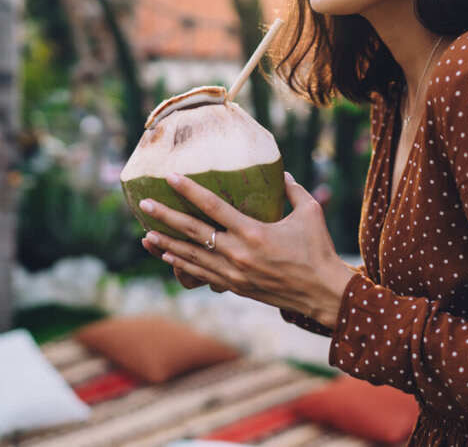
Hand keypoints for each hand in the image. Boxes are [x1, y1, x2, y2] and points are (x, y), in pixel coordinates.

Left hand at [138, 171, 354, 327]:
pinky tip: (170, 257)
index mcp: (254, 233)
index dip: (190, 191)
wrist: (322, 293)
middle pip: (194, 232)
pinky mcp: (236, 287)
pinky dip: (183, 265)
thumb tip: (281, 174)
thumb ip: (293, 191)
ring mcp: (234, 274)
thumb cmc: (319, 250)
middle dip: (166, 217)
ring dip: (167, 245)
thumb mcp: (310, 213)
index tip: (170, 177)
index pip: (213, 207)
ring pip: (192, 257)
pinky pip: (202, 274)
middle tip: (145, 205)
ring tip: (146, 235)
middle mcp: (238, 254)